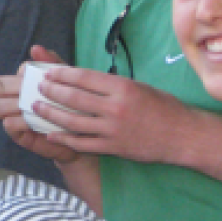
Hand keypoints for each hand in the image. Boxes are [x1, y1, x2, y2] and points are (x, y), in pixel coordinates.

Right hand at [0, 46, 77, 162]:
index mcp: (28, 82)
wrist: (84, 136)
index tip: (45, 79)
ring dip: (13, 105)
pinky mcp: (17, 133)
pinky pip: (9, 123)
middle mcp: (15, 97)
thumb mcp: (68, 82)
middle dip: (14, 88)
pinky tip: (36, 121)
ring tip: (33, 108)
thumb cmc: (75, 107)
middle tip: (34, 93)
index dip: (27, 73)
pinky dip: (22, 121)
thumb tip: (34, 48)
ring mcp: (13, 115)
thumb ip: (53, 63)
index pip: (19, 71)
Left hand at [23, 64, 192, 164]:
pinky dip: (63, 139)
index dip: (62, 74)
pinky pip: (82, 143)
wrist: (184, 135)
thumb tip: (81, 79)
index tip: (48, 72)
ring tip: (37, 108)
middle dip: (51, 92)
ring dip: (51, 114)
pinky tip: (50, 134)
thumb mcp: (138, 87)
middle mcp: (115, 107)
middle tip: (37, 88)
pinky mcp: (113, 148)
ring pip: (72, 121)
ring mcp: (112, 129)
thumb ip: (111, 85)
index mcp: (123, 88)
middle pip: (74, 98)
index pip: (84, 77)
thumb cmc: (162, 107)